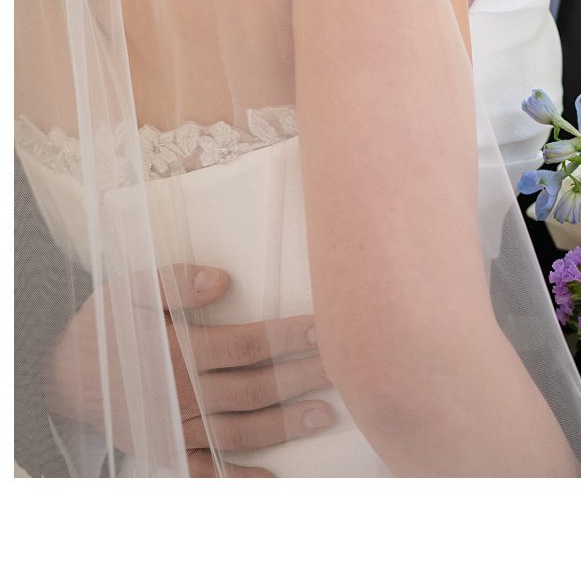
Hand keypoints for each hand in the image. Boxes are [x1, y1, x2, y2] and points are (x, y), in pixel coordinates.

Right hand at [44, 264, 331, 476]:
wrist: (60, 375)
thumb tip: (221, 279)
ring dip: (283, 425)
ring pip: (238, 429)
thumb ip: (175, 280)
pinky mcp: (167, 446)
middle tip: (343, 370)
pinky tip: (269, 479)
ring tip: (324, 415)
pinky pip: (204, 468)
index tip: (327, 328)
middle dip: (301, 379)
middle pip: (253, 389)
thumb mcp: (129, 290)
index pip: (247, 346)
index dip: (289, 338)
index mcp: (178, 354)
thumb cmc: (105, 327)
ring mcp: (176, 425)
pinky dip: (235, 476)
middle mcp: (181, 395)